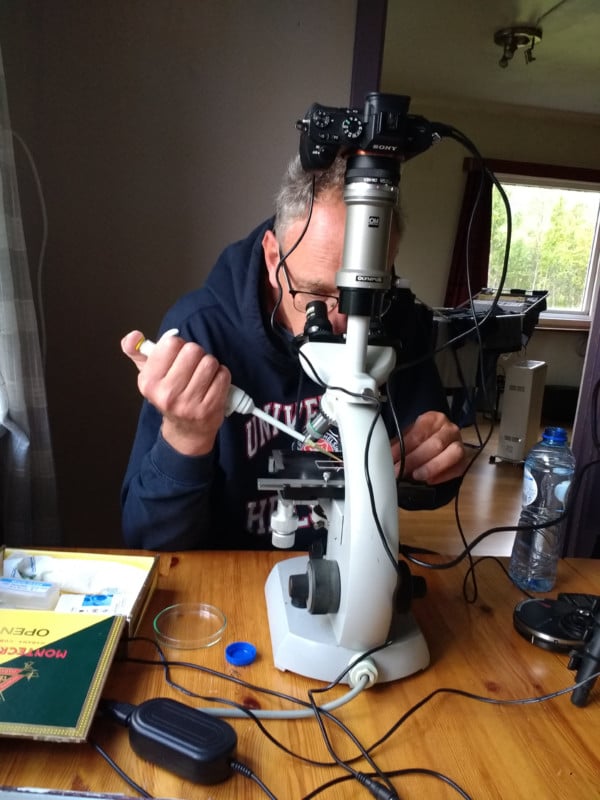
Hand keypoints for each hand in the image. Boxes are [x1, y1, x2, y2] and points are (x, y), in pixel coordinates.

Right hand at [121, 330, 230, 455]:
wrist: (186, 430)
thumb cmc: (169, 395)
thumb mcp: (148, 374)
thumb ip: (136, 351)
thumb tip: (134, 336)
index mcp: (149, 382)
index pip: (172, 343)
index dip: (178, 346)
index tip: (177, 357)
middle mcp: (167, 394)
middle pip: (193, 350)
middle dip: (196, 354)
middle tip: (192, 367)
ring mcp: (189, 403)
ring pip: (210, 362)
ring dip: (210, 365)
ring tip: (203, 376)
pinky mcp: (210, 408)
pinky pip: (223, 375)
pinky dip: (221, 376)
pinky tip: (213, 385)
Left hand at [391, 411, 465, 484]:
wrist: (440, 438)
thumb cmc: (422, 438)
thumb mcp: (409, 435)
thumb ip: (399, 444)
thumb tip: (386, 457)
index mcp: (434, 419)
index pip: (417, 435)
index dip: (402, 449)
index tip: (391, 460)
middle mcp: (450, 429)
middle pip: (435, 445)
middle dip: (415, 460)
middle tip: (399, 472)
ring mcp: (460, 444)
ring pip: (452, 454)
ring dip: (431, 467)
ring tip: (415, 476)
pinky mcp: (464, 461)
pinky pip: (457, 469)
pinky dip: (443, 476)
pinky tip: (429, 480)